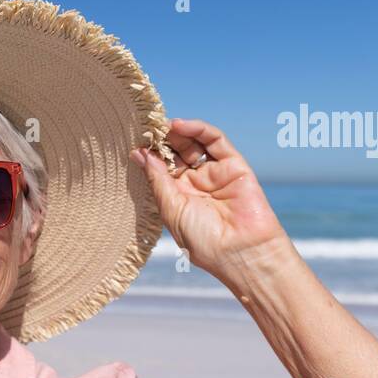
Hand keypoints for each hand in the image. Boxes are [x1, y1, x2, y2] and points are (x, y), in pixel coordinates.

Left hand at [129, 119, 290, 284]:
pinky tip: (179, 125)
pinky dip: (198, 129)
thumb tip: (140, 154)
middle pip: (177, 153)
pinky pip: (215, 141)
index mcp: (179, 197)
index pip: (162, 168)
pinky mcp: (234, 165)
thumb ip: (158, 180)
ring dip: (177, 132)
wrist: (241, 252)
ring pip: (194, 144)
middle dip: (162, 140)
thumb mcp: (172, 209)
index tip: (136, 143)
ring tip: (162, 126)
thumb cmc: (203, 240)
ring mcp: (215, 173)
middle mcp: (197, 183)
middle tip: (148, 129)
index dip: (150, 155)